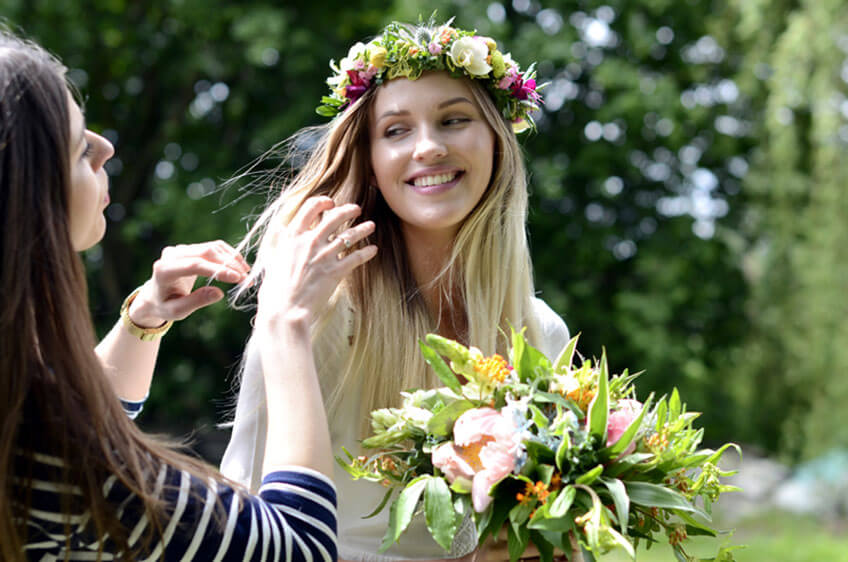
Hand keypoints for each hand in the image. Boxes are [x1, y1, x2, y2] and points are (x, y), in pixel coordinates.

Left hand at [128, 240, 249, 327]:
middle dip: (229, 264)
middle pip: (206, 252)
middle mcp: (171, 255)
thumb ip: (196, 301)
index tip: (237, 278)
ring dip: (231, 259)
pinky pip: (213, 247)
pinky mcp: (190, 248)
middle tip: (247, 279)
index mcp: (164, 270)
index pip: (195, 265)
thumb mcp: (177, 311)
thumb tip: (219, 293)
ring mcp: (181, 249)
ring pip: (212, 247)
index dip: (218, 270)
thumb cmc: (165, 306)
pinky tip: (239, 266)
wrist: (154, 295)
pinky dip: (228, 255)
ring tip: (246, 274)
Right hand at [256, 196, 376, 326]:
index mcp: (293, 237)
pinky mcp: (336, 271)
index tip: (330, 202)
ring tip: (371, 225)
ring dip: (362, 229)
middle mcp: (310, 242)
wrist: (285, 309)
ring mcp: (324, 256)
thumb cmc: (275, 288)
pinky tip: (374, 250)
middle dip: (348, 210)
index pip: (310, 208)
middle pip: (334, 218)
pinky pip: (356, 258)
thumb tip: (279, 227)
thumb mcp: (271, 259)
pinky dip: (367, 253)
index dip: (322, 202)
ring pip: (349, 236)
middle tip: (356, 209)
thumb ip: (277, 241)